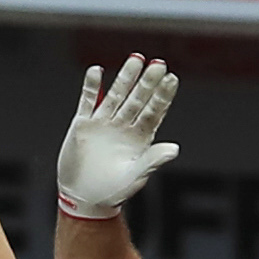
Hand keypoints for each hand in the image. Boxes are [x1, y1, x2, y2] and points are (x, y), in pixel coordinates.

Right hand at [58, 56, 180, 219]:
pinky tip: (97, 71)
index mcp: (140, 138)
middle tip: (158, 64)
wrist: (84, 199)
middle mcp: (124, 127)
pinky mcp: (83, 124)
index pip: (154, 112)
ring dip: (125, 78)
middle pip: (138, 99)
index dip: (162, 96)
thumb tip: (174, 149)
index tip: (172, 79)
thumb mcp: (136, 176)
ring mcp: (104, 123)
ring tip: (136, 59)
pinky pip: (88, 101)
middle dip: (147, 82)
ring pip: (117, 95)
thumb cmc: (113, 191)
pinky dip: (92, 87)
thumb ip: (153, 160)